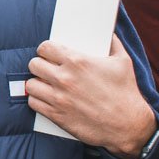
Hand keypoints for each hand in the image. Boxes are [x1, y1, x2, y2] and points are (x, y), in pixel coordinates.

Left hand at [25, 35, 155, 158]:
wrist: (128, 126)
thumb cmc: (126, 93)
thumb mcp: (123, 62)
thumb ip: (113, 43)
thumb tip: (109, 32)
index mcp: (77, 61)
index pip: (45, 47)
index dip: (46, 49)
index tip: (49, 53)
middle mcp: (64, 78)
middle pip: (34, 64)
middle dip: (40, 65)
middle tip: (46, 69)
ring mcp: (59, 98)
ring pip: (30, 84)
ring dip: (37, 83)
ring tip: (44, 84)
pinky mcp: (56, 115)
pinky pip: (33, 103)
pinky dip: (37, 100)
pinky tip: (45, 98)